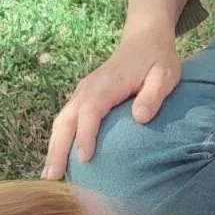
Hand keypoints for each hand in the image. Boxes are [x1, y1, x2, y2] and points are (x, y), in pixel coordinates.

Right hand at [42, 23, 179, 178]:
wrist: (144, 39)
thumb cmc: (157, 59)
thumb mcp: (165, 75)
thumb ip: (154, 95)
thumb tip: (140, 117)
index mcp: (107, 84)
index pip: (90, 112)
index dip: (86, 135)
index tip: (85, 159)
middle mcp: (88, 88)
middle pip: (66, 119)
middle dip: (57, 147)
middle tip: (52, 176)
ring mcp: (83, 92)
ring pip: (62, 121)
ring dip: (54, 147)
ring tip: (50, 174)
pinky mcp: (83, 97)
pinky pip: (67, 120)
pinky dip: (60, 139)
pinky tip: (60, 159)